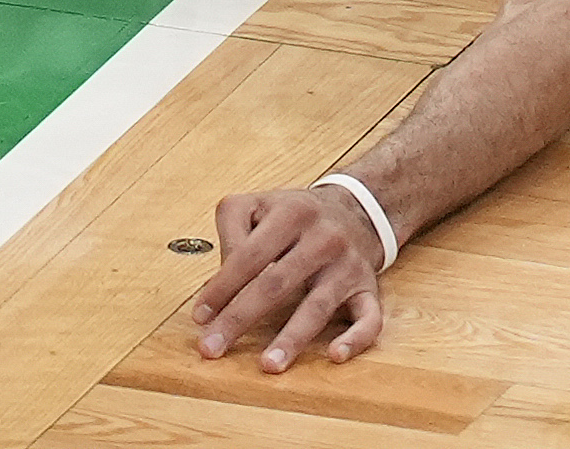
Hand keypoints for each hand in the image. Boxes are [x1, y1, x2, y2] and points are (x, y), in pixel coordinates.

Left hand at [192, 183, 387, 373]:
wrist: (355, 211)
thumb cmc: (294, 215)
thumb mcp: (257, 204)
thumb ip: (231, 230)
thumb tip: (220, 279)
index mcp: (291, 213)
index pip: (249, 255)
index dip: (222, 287)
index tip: (200, 317)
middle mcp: (323, 239)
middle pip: (277, 284)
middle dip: (240, 318)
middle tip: (213, 347)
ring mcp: (348, 266)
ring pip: (317, 306)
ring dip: (291, 339)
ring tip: (268, 365)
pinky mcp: (369, 289)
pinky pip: (368, 318)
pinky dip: (355, 339)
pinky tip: (335, 355)